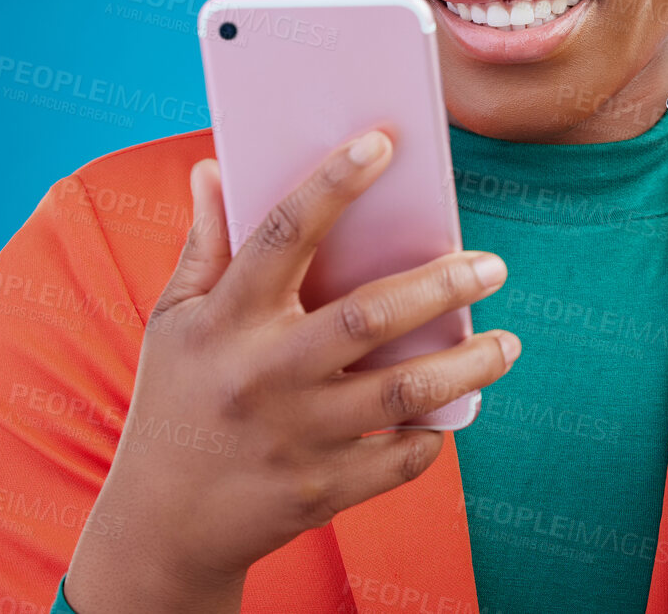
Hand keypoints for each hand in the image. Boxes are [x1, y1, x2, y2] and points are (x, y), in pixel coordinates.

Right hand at [64, 130, 521, 613]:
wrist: (161, 523)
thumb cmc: (176, 398)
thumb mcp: (173, 318)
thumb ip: (205, 244)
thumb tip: (213, 168)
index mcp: (228, 319)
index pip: (284, 235)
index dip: (332, 184)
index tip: (381, 144)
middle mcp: (264, 373)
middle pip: (366, 318)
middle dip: (440, 287)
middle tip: (493, 266)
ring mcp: (295, 436)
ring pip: (400, 393)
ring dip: (466, 366)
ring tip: (507, 344)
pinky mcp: (319, 490)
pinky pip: (396, 461)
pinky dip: (432, 437)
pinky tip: (456, 411)